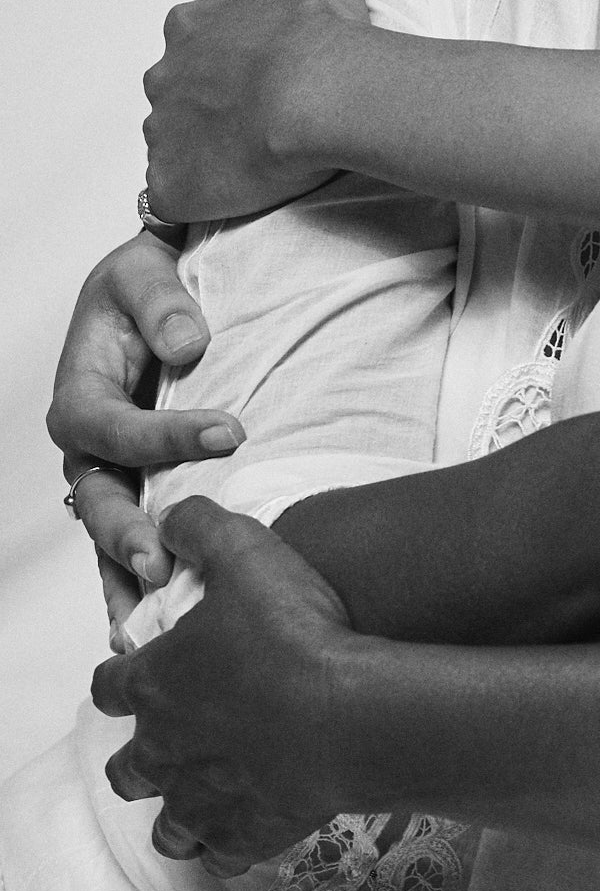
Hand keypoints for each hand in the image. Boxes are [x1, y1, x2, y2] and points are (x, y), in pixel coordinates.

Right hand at [48, 234, 240, 635]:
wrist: (157, 290)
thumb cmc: (144, 279)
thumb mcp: (143, 271)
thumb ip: (162, 303)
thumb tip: (188, 344)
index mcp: (80, 391)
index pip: (113, 426)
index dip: (165, 435)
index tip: (229, 432)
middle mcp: (87, 443)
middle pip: (99, 497)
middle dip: (127, 532)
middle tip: (164, 559)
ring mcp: (110, 471)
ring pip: (109, 532)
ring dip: (129, 572)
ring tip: (156, 614)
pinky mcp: (137, 486)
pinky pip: (130, 536)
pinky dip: (136, 577)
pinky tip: (155, 619)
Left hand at [91, 498, 364, 870]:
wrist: (346, 713)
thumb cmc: (292, 631)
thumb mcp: (246, 552)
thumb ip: (200, 527)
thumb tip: (171, 516)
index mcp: (155, 685)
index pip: (109, 684)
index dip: (121, 675)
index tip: (140, 668)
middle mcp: (164, 752)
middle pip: (126, 769)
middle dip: (141, 754)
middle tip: (178, 732)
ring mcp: (201, 802)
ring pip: (167, 824)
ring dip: (180, 806)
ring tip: (210, 786)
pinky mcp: (242, 837)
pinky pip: (218, 854)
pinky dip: (227, 840)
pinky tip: (251, 816)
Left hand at [143, 0, 369, 224]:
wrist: (321, 98)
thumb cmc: (320, 31)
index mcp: (192, 28)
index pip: (192, 39)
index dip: (225, 55)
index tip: (261, 67)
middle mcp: (166, 79)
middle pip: (176, 93)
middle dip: (207, 104)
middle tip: (259, 115)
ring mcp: (165, 138)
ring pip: (173, 145)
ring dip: (202, 150)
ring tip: (253, 159)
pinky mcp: (173, 188)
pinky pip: (173, 198)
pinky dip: (194, 197)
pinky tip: (233, 193)